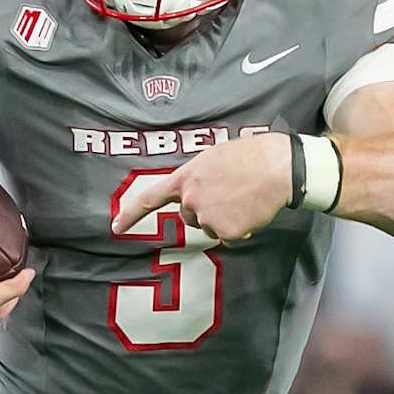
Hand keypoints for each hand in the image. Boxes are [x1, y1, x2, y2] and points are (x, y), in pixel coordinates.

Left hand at [110, 132, 292, 242]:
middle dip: (206, 211)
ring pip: (211, 228)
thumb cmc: (249, 156)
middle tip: (229, 193)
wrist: (277, 166)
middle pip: (190, 218)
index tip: (116, 227)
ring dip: (225, 219)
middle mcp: (190, 200)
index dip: (131, 215)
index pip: (149, 198)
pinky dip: (241, 228)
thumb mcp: (211, 158)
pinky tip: (250, 210)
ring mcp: (207, 217)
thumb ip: (196, 178)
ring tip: (242, 197)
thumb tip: (193, 193)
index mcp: (185, 179)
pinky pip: (230, 237)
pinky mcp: (226, 231)